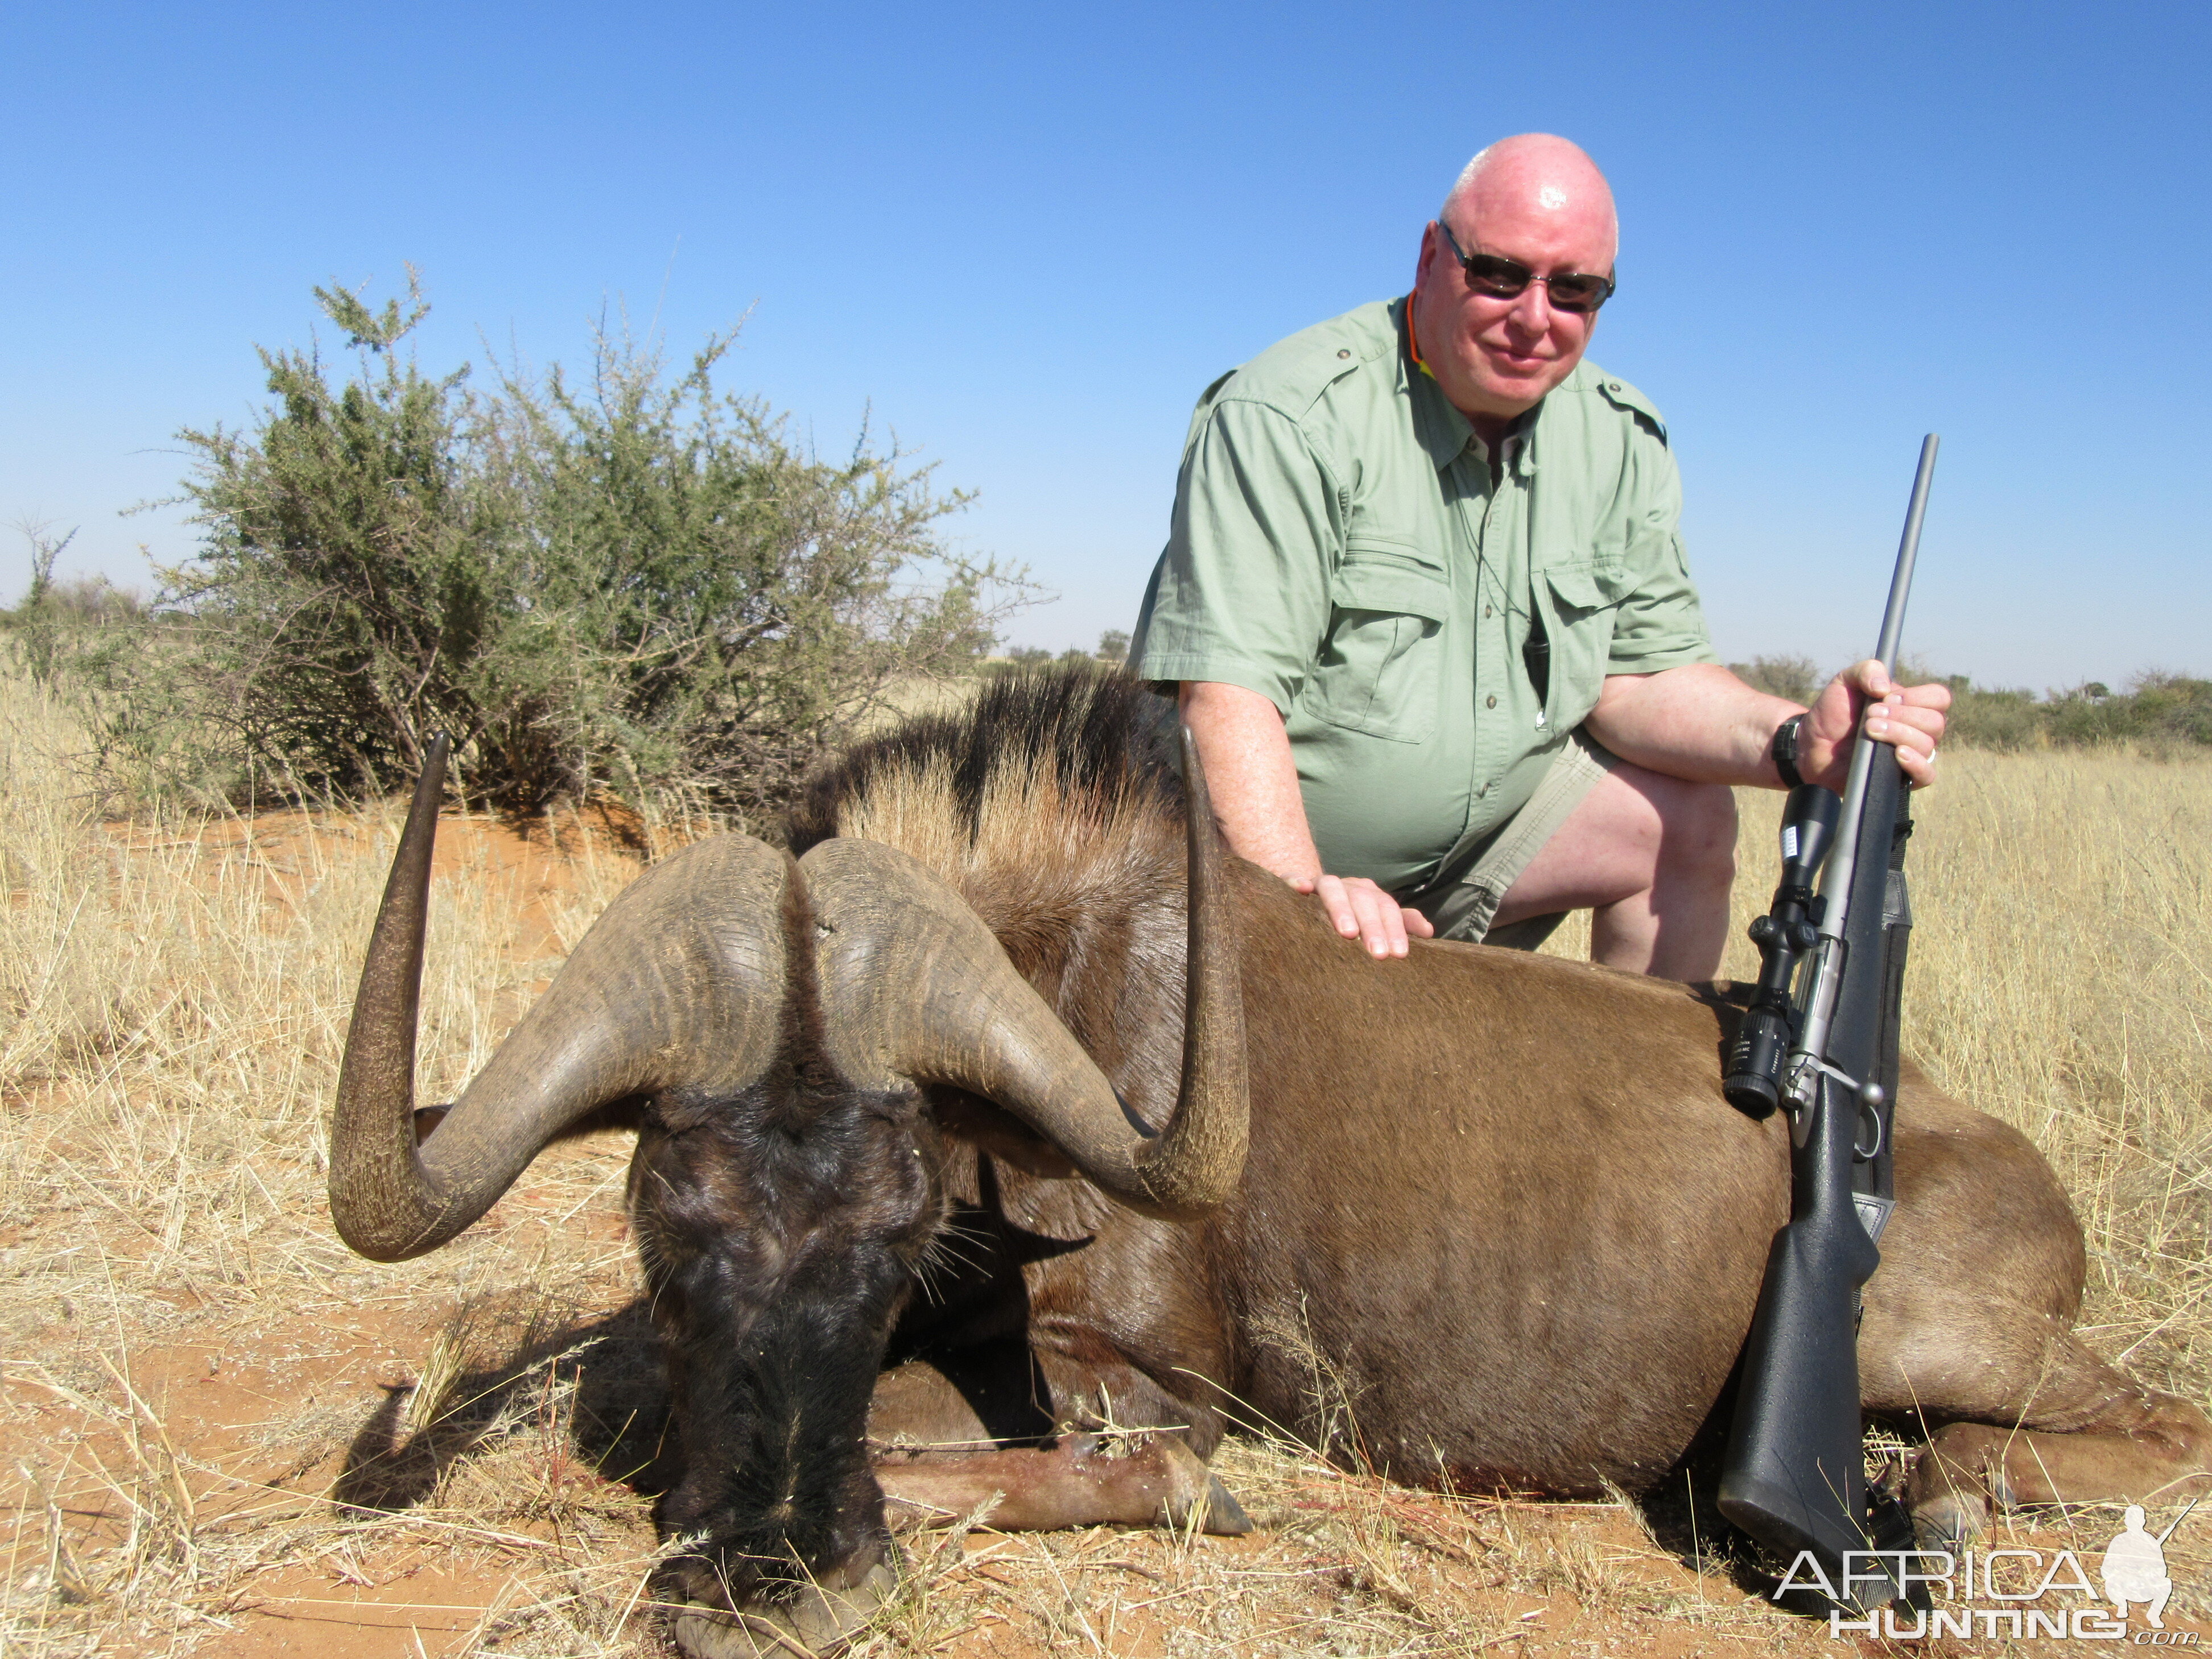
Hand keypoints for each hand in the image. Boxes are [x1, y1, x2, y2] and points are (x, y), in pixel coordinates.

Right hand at [1286, 872, 1435, 957]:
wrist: (1312, 898)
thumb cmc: (1350, 917)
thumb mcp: (1377, 919)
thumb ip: (1401, 924)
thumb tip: (1429, 932)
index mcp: (1370, 895)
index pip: (1387, 908)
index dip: (1394, 929)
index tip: (1399, 954)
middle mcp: (1349, 886)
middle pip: (1364, 900)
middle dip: (1372, 927)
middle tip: (1378, 954)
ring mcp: (1322, 884)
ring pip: (1333, 888)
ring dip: (1341, 908)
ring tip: (1347, 933)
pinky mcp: (1296, 882)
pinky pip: (1294, 878)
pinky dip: (1297, 880)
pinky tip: (1300, 889)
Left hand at [1801, 660, 1951, 788]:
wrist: (1812, 744)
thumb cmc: (1833, 713)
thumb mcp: (1844, 682)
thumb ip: (1866, 670)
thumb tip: (1884, 686)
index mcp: (1911, 706)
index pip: (1939, 698)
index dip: (1917, 697)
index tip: (1887, 698)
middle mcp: (1917, 730)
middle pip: (1935, 723)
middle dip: (1901, 716)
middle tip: (1870, 716)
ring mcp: (1911, 754)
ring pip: (1928, 745)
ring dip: (1898, 734)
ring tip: (1869, 731)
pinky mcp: (1901, 778)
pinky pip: (1927, 775)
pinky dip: (1916, 764)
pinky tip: (1898, 754)